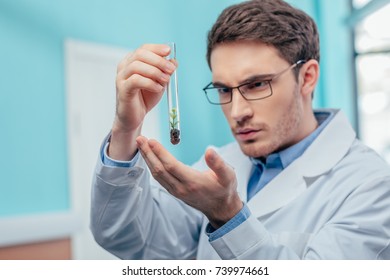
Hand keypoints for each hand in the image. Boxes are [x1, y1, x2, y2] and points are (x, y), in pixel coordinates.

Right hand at [109, 44, 176, 159]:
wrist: (135, 117)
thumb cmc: (146, 98)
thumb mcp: (159, 82)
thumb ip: (165, 71)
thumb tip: (174, 61)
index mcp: (132, 61)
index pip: (144, 48)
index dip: (157, 48)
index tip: (169, 51)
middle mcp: (124, 66)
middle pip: (140, 54)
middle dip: (158, 60)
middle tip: (171, 70)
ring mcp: (121, 77)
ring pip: (137, 66)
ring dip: (155, 72)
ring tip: (165, 81)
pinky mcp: (122, 89)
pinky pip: (136, 80)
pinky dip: (150, 83)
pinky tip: (158, 89)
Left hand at [136, 136, 242, 228]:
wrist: (221, 208)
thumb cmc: (225, 189)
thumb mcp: (228, 176)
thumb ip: (218, 164)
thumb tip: (209, 150)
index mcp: (193, 182)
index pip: (171, 166)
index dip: (160, 153)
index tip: (151, 140)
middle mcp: (181, 188)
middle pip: (159, 170)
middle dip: (148, 154)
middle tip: (139, 139)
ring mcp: (176, 191)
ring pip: (157, 174)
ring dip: (147, 159)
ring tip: (141, 144)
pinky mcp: (174, 191)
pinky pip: (159, 178)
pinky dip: (151, 166)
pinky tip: (148, 156)